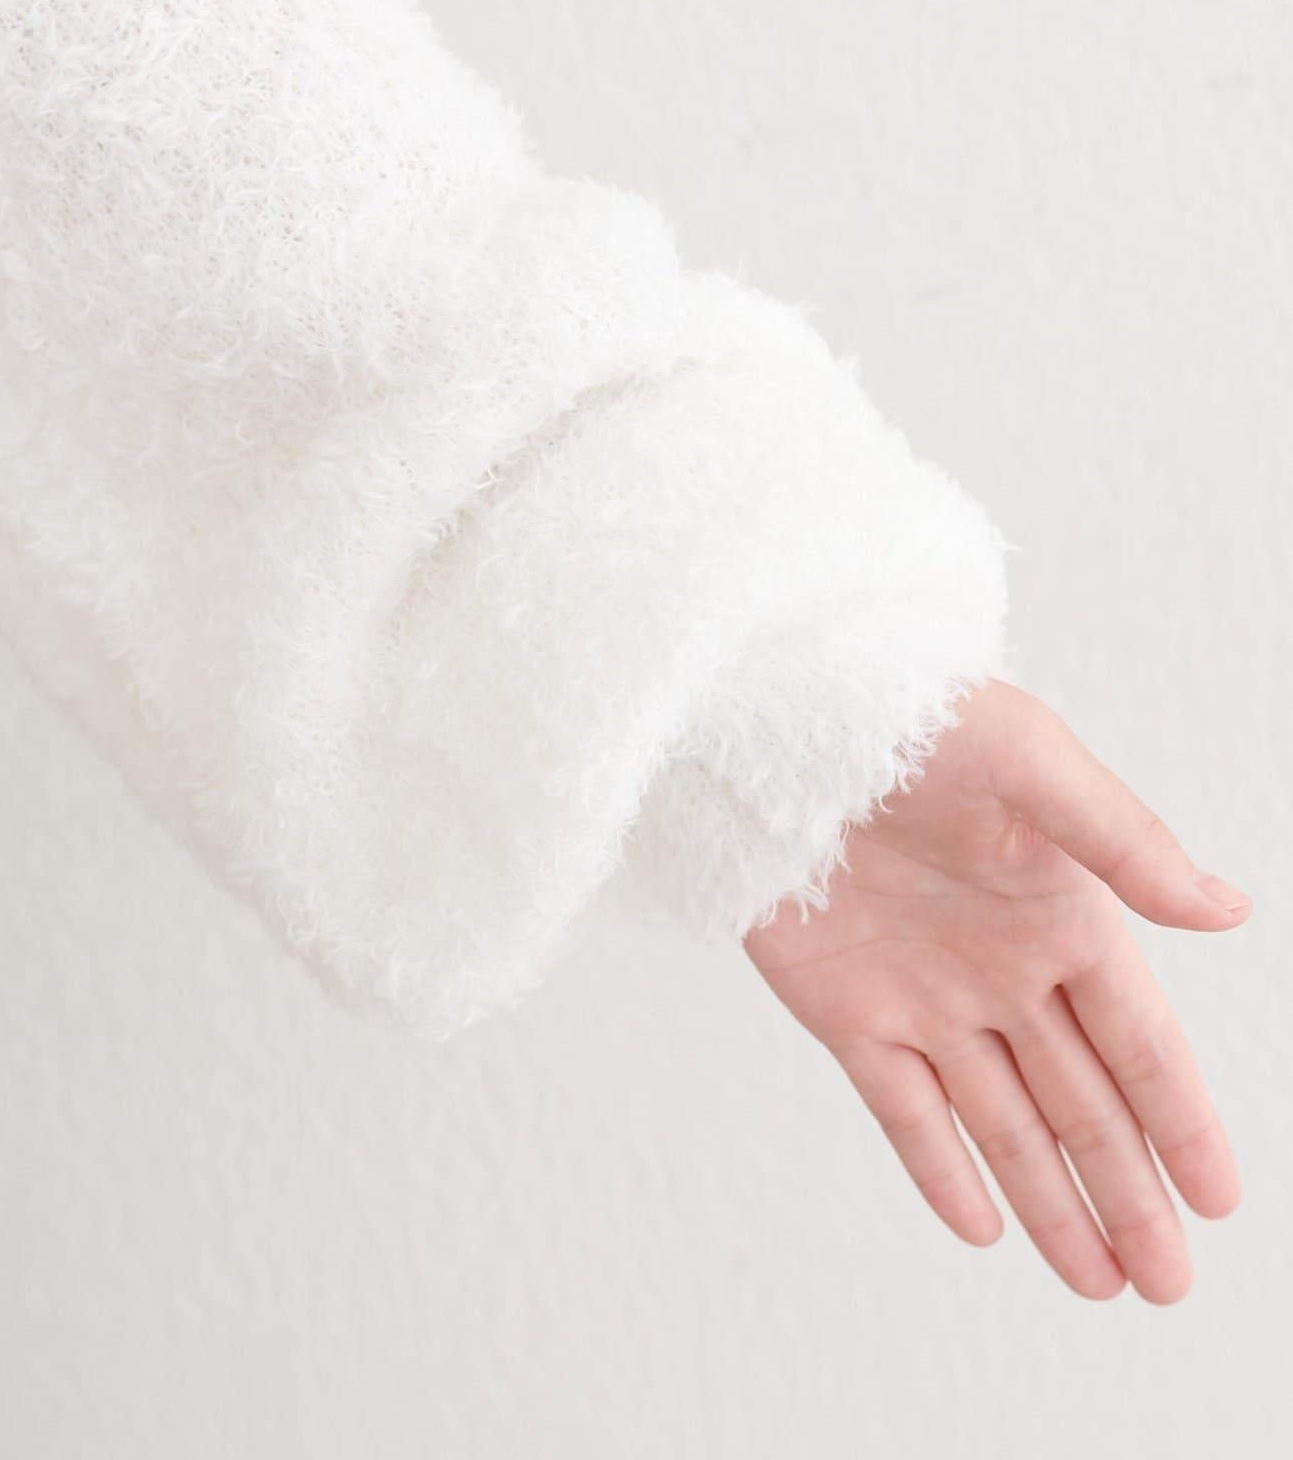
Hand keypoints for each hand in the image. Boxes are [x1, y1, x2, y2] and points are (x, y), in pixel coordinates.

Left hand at [744, 678, 1248, 1303]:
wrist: (777, 725)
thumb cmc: (914, 721)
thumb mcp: (1034, 765)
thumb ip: (1126, 844)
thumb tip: (1228, 911)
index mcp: (1061, 914)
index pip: (1140, 1042)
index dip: (1180, 1121)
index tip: (1220, 1202)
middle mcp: (1002, 969)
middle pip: (1082, 1103)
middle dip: (1127, 1193)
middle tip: (1169, 1284)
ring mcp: (924, 997)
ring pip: (1001, 1123)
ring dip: (1049, 1200)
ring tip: (1098, 1281)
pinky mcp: (845, 1010)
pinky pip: (902, 1108)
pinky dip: (941, 1168)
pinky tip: (984, 1224)